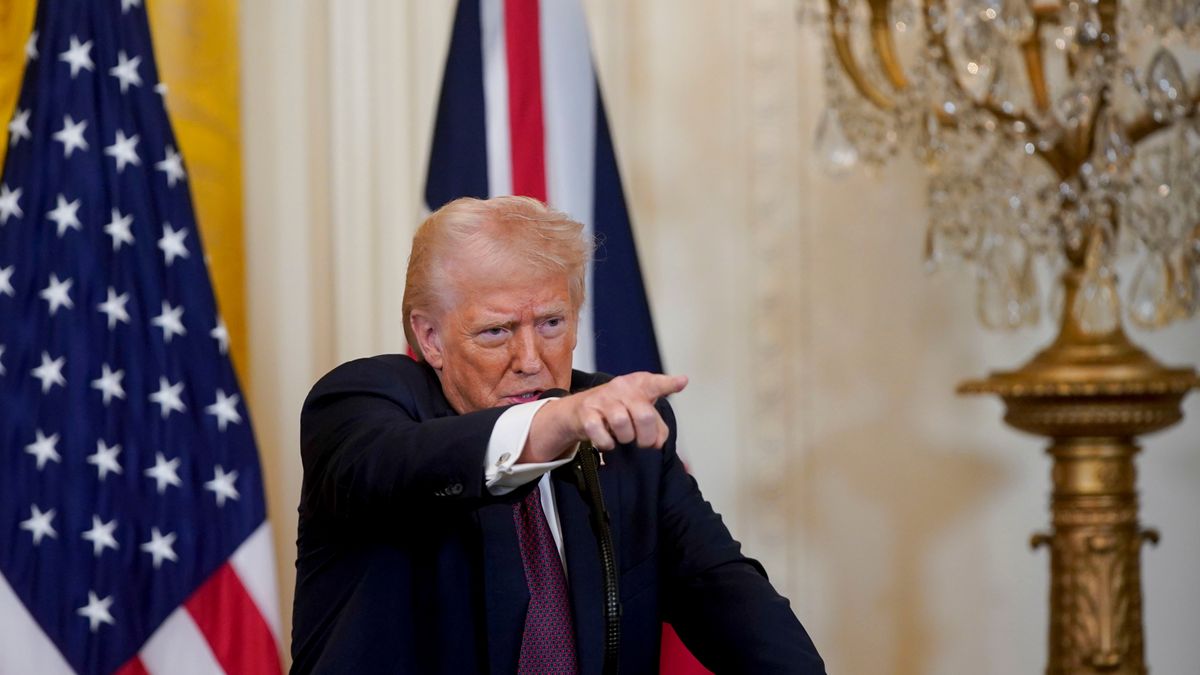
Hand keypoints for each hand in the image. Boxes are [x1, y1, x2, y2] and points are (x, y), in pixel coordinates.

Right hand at [522, 372, 688, 462]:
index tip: (681, 382)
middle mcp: (621, 388)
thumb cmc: (615, 410)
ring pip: (622, 423)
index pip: (655, 383)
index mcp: (638, 385)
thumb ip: (657, 426)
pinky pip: (600, 433)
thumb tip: (659, 442)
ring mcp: (602, 399)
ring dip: (626, 438)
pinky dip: (607, 443)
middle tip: (643, 442)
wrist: (578, 411)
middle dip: (647, 436)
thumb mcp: (638, 412)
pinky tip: (608, 441)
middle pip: (644, 416)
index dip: (669, 384)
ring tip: (622, 437)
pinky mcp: (586, 412)